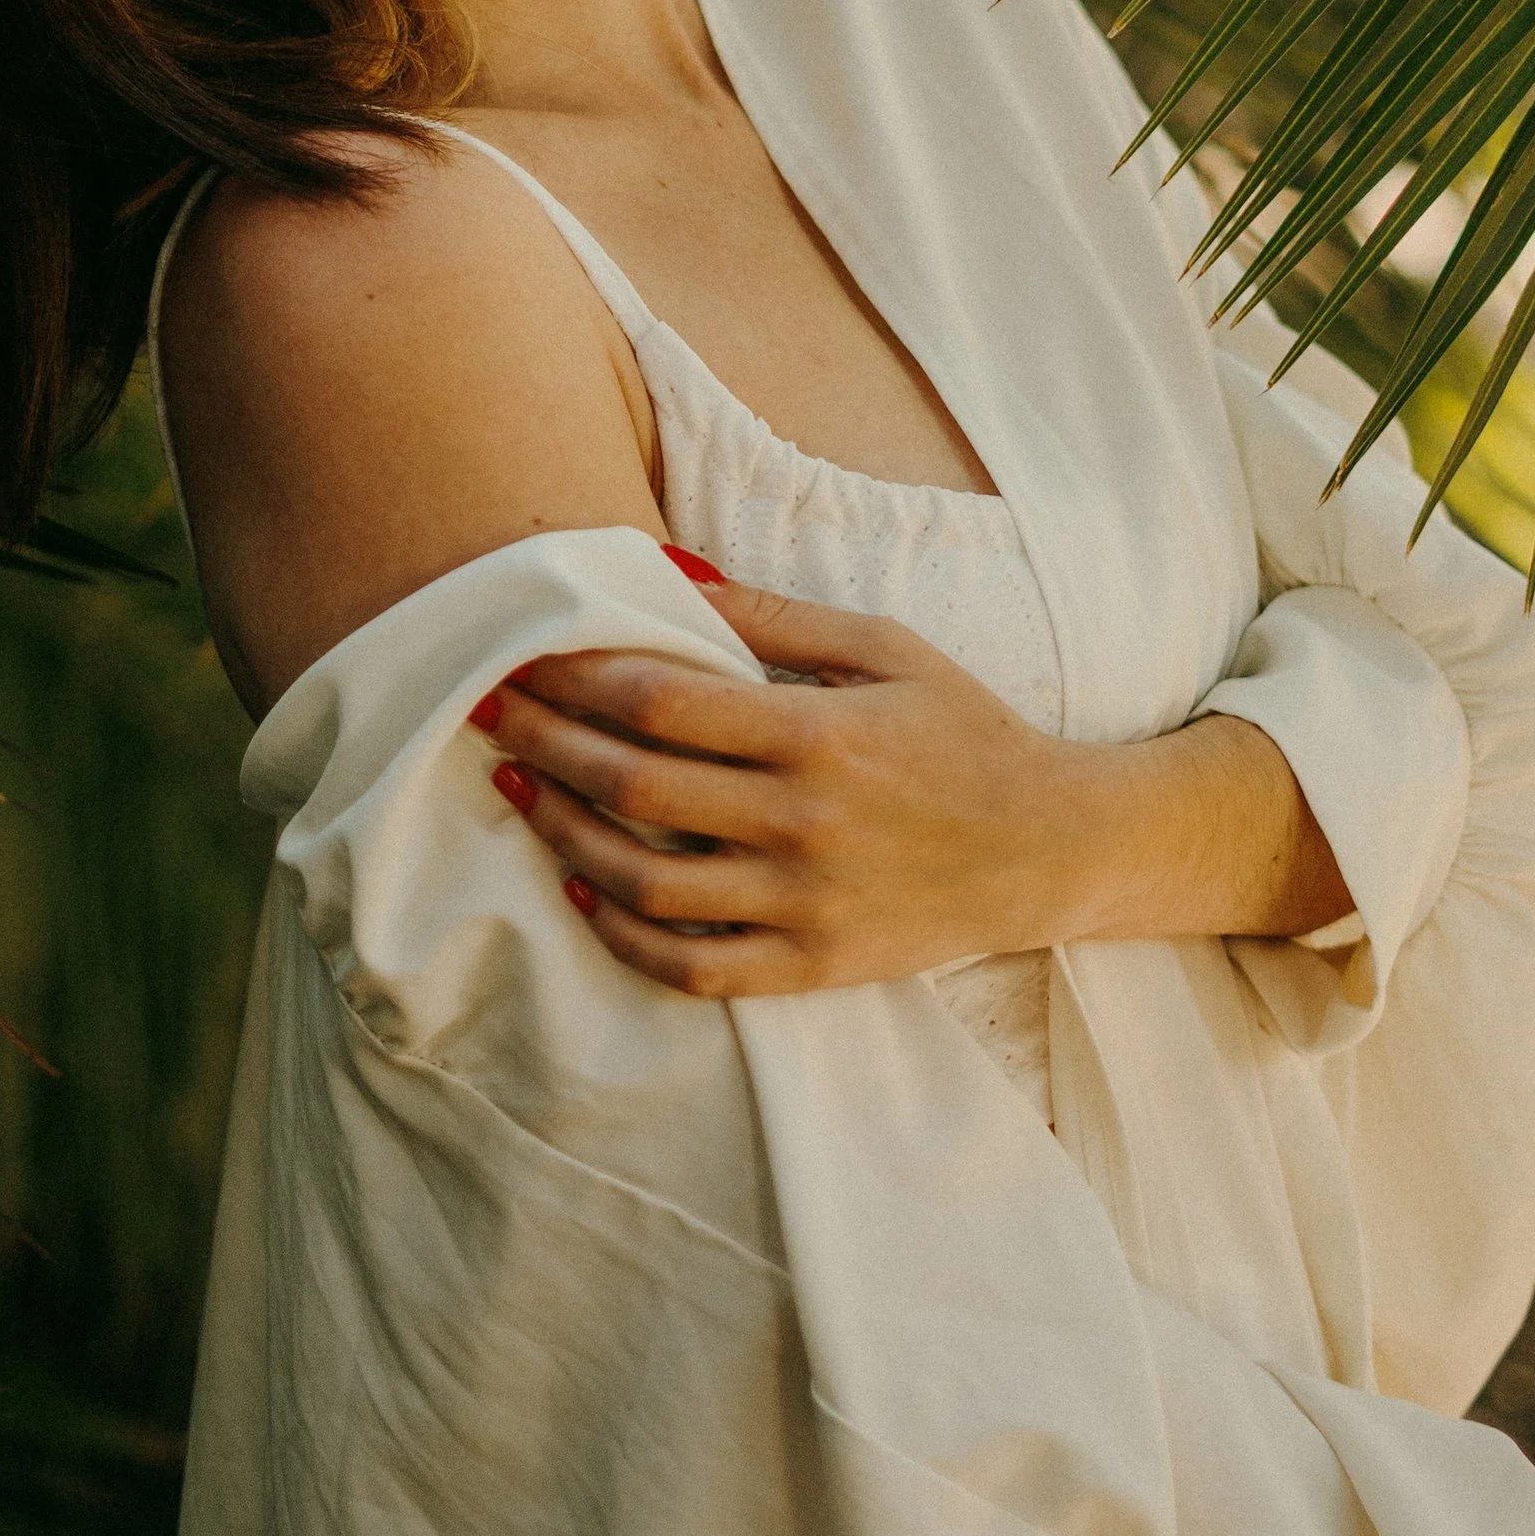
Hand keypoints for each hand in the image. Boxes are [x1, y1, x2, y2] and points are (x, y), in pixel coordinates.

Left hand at [467, 565, 1338, 997]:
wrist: (1051, 847)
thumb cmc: (963, 729)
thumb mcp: (885, 646)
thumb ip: (770, 612)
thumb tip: (662, 567)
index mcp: (819, 733)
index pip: (660, 701)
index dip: (574, 676)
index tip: (519, 654)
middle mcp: (803, 823)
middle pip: (631, 786)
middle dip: (543, 743)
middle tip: (483, 712)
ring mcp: (803, 905)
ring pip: (642, 883)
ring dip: (561, 836)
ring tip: (521, 790)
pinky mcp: (811, 967)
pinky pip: (690, 966)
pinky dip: (621, 936)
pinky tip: (581, 892)